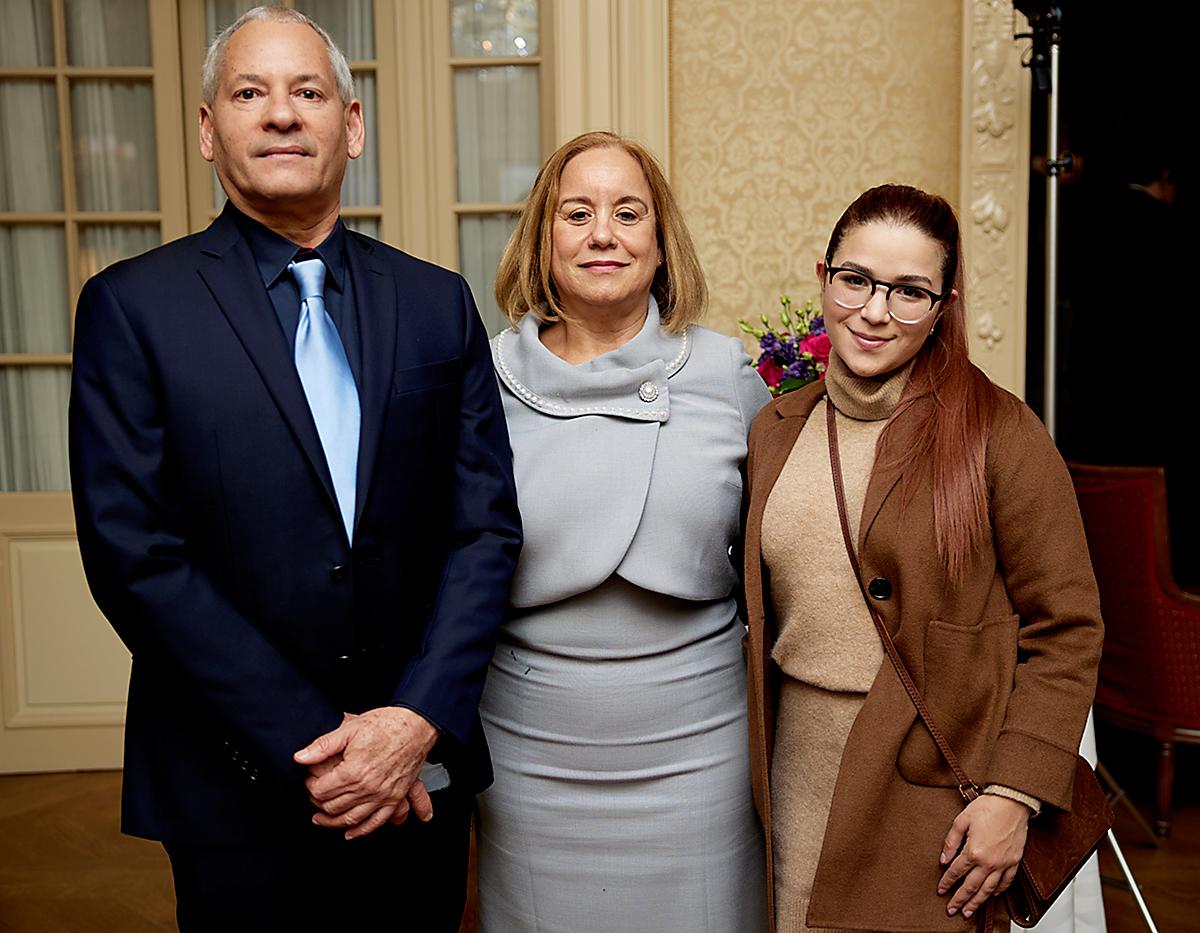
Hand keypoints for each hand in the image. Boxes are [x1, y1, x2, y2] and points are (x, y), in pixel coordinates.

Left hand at [294, 707, 437, 839]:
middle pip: (333, 807)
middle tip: (313, 796)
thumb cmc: (387, 724)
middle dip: (318, 803)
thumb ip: (322, 746)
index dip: (310, 787)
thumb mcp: (350, 728)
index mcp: (353, 771)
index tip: (309, 781)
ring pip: (350, 819)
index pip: (321, 791)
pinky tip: (350, 833)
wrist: (416, 726)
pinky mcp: (395, 798)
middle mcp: (368, 788)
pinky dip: (361, 830)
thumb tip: (300, 757)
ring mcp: (382, 796)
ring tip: (321, 819)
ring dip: (333, 822)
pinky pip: (376, 822)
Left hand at [937, 794, 1030, 918]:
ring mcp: (1003, 864)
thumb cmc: (987, 807)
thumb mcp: (961, 821)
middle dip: (959, 900)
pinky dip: (997, 891)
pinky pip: (1006, 882)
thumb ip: (950, 842)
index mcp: (973, 851)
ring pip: (988, 890)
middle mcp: (989, 862)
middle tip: (951, 910)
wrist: (1012, 802)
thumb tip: (943, 860)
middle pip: (971, 886)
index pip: (956, 872)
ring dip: (977, 902)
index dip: (947, 882)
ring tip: (968, 912)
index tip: (940, 890)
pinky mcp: (1015, 862)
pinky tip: (990, 896)